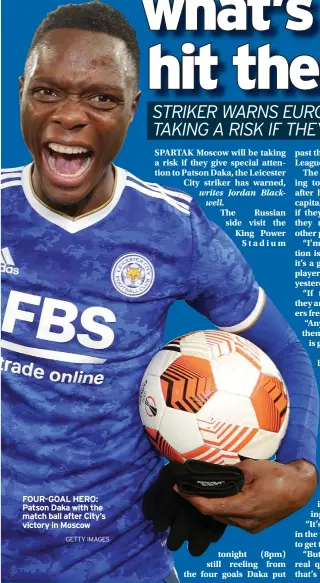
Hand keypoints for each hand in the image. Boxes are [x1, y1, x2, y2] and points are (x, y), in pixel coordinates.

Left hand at [174, 459, 316, 533]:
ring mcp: (250, 527)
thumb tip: (211, 470)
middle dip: (198, 501)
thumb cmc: (278, 476)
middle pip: (213, 514)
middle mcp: (245, 522)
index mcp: (244, 507)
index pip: (208, 507)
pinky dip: (223, 508)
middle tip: (187, 486)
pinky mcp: (255, 526)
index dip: (191, 499)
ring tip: (201, 490)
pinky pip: (233, 519)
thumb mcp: (251, 467)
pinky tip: (220, 496)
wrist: (300, 488)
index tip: (179, 489)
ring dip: (211, 505)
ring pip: (222, 518)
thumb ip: (229, 471)